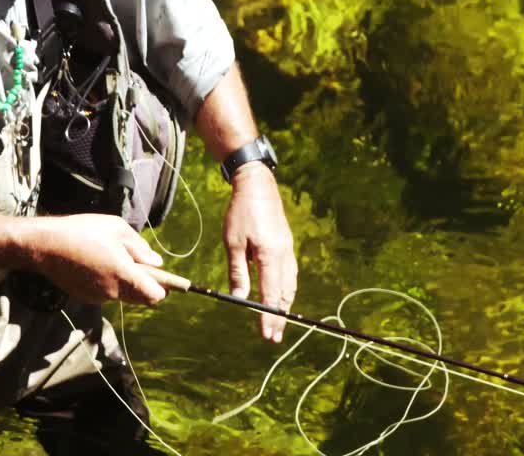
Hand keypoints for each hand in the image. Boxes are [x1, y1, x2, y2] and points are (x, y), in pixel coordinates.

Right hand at [14, 213, 167, 305]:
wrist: (44, 245)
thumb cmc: (83, 231)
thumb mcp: (117, 229)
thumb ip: (139, 248)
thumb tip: (156, 262)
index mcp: (124, 274)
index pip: (155, 295)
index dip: (165, 287)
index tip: (170, 279)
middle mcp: (113, 291)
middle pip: (142, 298)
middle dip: (148, 285)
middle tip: (143, 264)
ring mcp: (99, 297)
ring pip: (125, 295)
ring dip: (129, 283)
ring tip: (116, 258)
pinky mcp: (87, 297)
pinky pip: (108, 293)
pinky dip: (111, 283)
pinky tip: (99, 264)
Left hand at [223, 164, 297, 342]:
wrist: (257, 186)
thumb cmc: (241, 213)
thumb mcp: (233, 242)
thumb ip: (238, 271)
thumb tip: (239, 298)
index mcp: (269, 255)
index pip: (270, 294)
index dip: (269, 317)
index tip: (267, 334)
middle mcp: (283, 256)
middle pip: (284, 294)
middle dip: (279, 317)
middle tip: (274, 338)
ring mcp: (288, 250)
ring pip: (290, 285)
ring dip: (284, 306)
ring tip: (279, 322)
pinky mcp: (287, 246)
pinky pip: (290, 274)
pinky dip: (286, 290)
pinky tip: (282, 297)